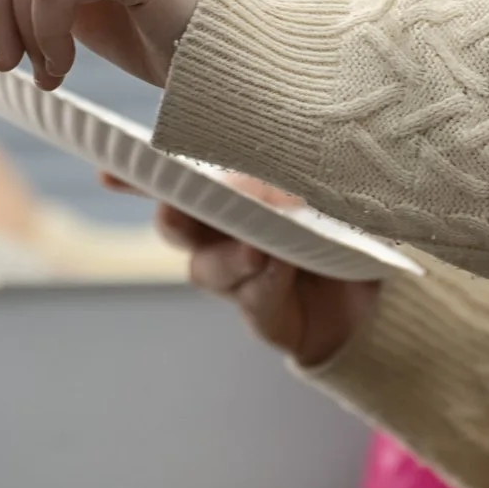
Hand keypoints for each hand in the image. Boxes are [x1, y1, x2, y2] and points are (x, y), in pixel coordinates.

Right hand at [151, 176, 378, 369]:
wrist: (380, 290)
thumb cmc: (345, 220)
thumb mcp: (323, 183)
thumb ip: (288, 173)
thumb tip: (254, 173)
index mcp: (228, 193)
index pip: (176, 177)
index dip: (138, 175)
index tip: (107, 172)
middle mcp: (221, 235)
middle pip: (175, 224)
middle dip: (174, 213)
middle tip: (184, 202)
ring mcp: (239, 279)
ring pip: (207, 268)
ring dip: (228, 254)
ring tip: (255, 245)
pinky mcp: (263, 315)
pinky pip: (253, 299)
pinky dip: (264, 281)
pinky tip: (280, 266)